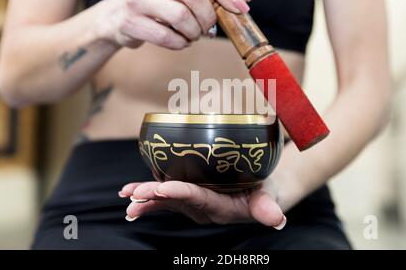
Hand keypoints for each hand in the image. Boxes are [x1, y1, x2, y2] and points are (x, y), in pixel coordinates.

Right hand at [96, 0, 251, 49]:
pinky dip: (180, 43)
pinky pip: (166, 36)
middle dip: (208, 17)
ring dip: (194, 32)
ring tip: (193, 35)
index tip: (240, 9)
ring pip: (180, 16)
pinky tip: (181, 41)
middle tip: (209, 28)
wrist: (120, 17)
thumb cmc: (160, 4)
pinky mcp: (130, 21)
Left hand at [119, 178, 286, 229]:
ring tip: (127, 196)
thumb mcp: (269, 197)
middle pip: (176, 201)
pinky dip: (148, 198)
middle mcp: (203, 209)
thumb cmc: (264, 191)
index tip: (162, 188)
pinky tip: (130, 196)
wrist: (260, 194)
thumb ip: (268, 207)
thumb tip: (278, 219)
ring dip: (146, 198)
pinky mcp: (189, 199)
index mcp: (220, 207)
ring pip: (167, 201)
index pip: (197, 198)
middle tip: (134, 194)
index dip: (179, 192)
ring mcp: (194, 205)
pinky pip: (166, 200)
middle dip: (154, 196)